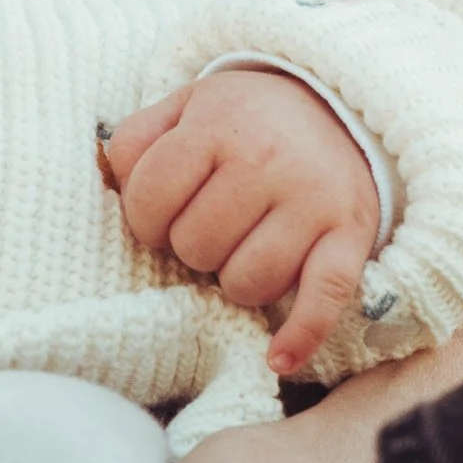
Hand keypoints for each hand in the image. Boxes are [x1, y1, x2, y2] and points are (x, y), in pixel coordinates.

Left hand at [102, 67, 379, 372]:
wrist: (337, 112)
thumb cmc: (245, 121)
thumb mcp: (186, 105)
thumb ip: (138, 138)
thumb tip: (113, 182)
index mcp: (217, 126)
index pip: (151, 197)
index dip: (144, 220)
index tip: (161, 218)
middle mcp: (267, 160)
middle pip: (196, 246)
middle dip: (191, 248)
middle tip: (209, 229)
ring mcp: (312, 200)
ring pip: (248, 282)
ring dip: (235, 281)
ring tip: (243, 252)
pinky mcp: (349, 235)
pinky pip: (323, 298)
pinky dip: (301, 335)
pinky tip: (277, 357)